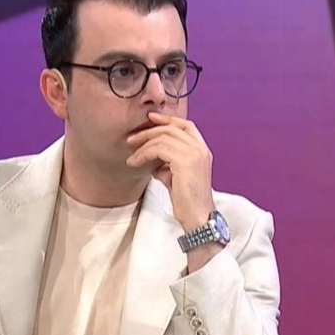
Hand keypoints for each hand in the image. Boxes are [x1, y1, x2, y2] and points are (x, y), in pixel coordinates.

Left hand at [126, 112, 214, 232]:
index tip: (150, 118)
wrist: (198, 216)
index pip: (186, 125)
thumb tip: (152, 159)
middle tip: (132, 139)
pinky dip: (144, 154)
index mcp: (202, 150)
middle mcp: (200, 149)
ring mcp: (194, 154)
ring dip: (143, 146)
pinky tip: (135, 162)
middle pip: (171, 129)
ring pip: (163, 138)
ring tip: (131, 156)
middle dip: (149, 131)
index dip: (167, 119)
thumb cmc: (187, 201)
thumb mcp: (176, 176)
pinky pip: (159, 149)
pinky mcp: (184, 161)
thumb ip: (167, 164)